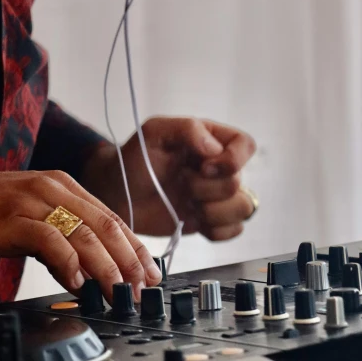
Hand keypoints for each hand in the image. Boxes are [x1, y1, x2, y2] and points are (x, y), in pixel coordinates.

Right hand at [0, 168, 161, 300]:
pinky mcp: (11, 218)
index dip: (135, 248)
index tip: (151, 274)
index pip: (111, 219)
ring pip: (84, 232)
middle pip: (106, 226)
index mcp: (62, 186)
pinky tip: (78, 283)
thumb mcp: (30, 224)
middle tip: (143, 289)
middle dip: (130, 260)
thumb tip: (89, 274)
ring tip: (120, 292)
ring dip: (108, 267)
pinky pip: (49, 239)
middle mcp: (52, 188)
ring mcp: (31, 200)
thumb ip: (61, 243)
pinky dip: (68, 261)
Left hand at [83, 117, 256, 239]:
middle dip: (206, 189)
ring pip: (244, 208)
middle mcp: (219, 169)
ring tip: (188, 205)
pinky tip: (193, 221)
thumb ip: (188, 129)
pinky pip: (234, 231)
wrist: (117, 194)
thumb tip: (215, 150)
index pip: (245, 145)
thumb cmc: (134, 159)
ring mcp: (216, 197)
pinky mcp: (210, 221)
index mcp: (212, 141)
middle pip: (238, 183)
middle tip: (181, 185)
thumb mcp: (154, 132)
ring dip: (214, 212)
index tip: (204, 167)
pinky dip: (216, 231)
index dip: (233, 160)